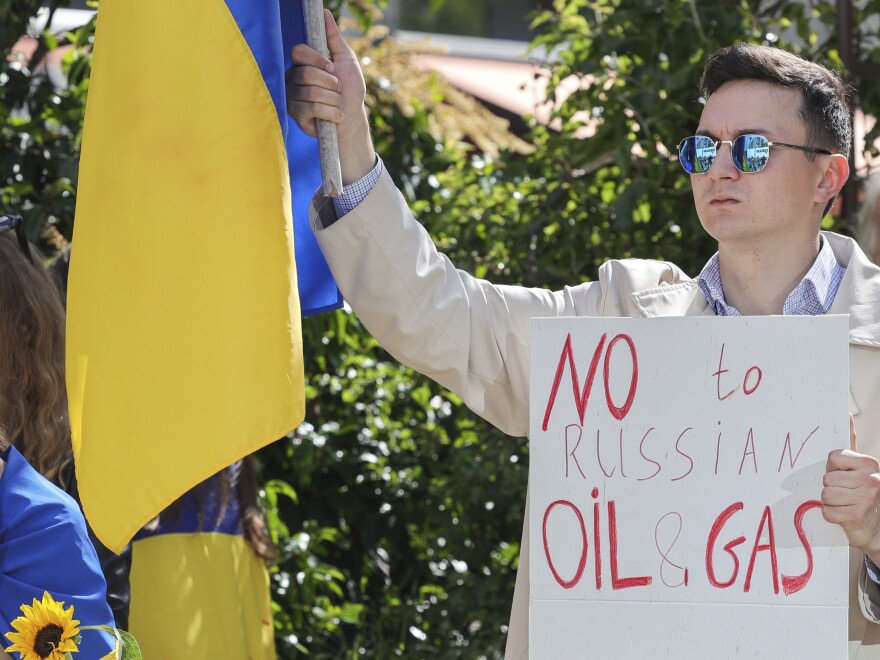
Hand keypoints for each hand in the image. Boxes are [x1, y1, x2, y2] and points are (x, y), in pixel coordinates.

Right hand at [286, 9, 375, 183]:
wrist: (352, 118)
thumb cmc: (349, 89)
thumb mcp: (346, 60)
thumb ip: (334, 37)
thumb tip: (324, 12)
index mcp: (303, 63)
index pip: (298, 52)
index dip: (316, 59)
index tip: (332, 67)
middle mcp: (294, 78)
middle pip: (306, 73)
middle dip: (330, 83)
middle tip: (338, 89)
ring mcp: (293, 97)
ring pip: (311, 93)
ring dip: (333, 99)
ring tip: (337, 103)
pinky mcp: (296, 115)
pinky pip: (312, 109)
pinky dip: (331, 112)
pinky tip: (335, 116)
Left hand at [822, 415, 879, 557]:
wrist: (875, 527)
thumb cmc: (861, 492)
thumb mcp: (858, 467)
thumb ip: (851, 442)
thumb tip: (846, 415)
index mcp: (870, 464)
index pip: (833, 457)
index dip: (833, 468)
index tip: (845, 476)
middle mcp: (872, 480)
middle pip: (827, 478)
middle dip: (832, 487)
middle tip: (846, 494)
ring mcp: (865, 499)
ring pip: (825, 494)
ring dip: (830, 502)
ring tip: (845, 504)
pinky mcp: (855, 516)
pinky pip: (826, 511)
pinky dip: (831, 515)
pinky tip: (844, 515)